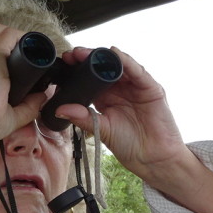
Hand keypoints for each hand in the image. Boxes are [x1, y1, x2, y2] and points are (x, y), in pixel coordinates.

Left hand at [52, 47, 185, 177]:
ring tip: (87, 53)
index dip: (78, 70)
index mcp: (106, 98)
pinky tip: (115, 55)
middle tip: (72, 54)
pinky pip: (137, 71)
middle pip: (104, 67)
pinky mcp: (150, 88)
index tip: (64, 64)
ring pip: (119, 65)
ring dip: (103, 57)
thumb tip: (60, 110)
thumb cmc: (130, 145)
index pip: (91, 78)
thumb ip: (83, 118)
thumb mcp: (102, 129)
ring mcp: (136, 86)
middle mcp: (121, 89)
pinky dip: (126, 61)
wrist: (153, 158)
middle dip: (87, 59)